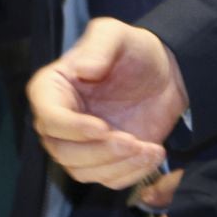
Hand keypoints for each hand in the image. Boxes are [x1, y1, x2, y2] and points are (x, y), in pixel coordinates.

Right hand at [27, 18, 184, 187]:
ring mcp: (80, 144)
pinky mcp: (104, 161)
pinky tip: (153, 152)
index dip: (72, 129)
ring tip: (148, 148)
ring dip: (117, 165)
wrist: (167, 74)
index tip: (103, 127)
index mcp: (52, 89)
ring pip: (82, 172)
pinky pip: (108, 180)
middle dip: (99, 151)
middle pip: (61, 151)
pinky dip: (131, 174)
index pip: (48, 118)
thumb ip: (99, 47)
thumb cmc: (135, 50)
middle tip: (132, 140)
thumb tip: (82, 69)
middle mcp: (59, 120)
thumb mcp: (116, 36)